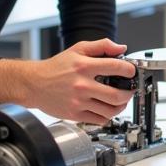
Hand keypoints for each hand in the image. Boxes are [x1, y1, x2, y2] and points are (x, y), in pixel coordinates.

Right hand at [0, 39, 133, 124]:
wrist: (33, 84)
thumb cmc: (56, 67)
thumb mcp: (78, 49)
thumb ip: (102, 45)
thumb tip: (121, 48)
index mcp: (84, 67)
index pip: (116, 68)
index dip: (130, 70)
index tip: (132, 72)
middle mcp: (82, 85)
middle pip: (116, 95)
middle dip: (129, 93)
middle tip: (130, 90)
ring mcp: (78, 102)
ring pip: (110, 110)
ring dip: (121, 106)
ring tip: (120, 101)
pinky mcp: (74, 115)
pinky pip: (98, 119)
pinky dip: (107, 116)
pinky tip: (107, 109)